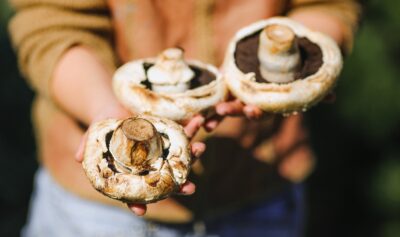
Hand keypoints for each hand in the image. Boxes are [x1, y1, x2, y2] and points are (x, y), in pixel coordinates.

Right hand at [75, 111, 205, 215]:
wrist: (115, 107)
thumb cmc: (103, 127)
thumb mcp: (93, 135)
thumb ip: (87, 146)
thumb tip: (78, 157)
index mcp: (131, 173)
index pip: (133, 193)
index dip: (136, 202)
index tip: (141, 210)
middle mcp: (149, 165)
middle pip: (165, 180)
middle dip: (179, 185)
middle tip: (190, 188)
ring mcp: (160, 150)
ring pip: (179, 157)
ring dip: (192, 154)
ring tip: (201, 148)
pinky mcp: (167, 133)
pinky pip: (181, 132)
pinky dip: (190, 127)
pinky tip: (199, 121)